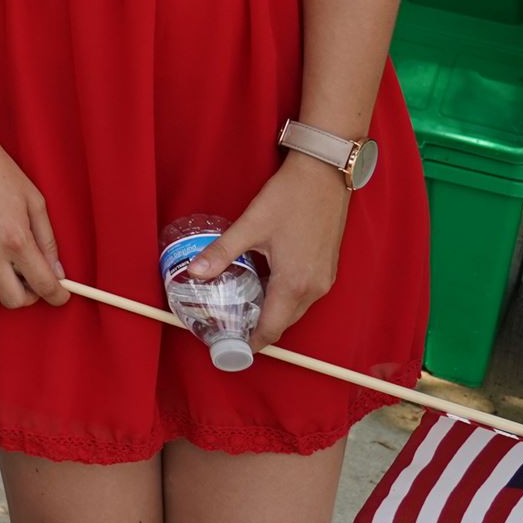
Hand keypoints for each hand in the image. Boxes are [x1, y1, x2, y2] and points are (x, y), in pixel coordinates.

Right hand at [0, 117, 67, 308]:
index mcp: (16, 238)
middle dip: (28, 296)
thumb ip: (47, 240)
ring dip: (2, 286)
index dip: (57, 295)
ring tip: (7, 267)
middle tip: (32, 281)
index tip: (59, 295)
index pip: (43, 284)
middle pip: (13, 300)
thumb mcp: (34, 201)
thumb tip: (56, 270)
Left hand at [186, 155, 349, 349]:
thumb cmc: (288, 199)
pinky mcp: (328, 269)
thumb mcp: (250, 226)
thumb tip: (194, 273)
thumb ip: (221, 253)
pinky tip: (264, 285)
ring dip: (273, 313)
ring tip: (243, 308)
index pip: (272, 328)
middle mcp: (314, 289)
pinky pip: (305, 295)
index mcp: (294, 284)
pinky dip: (285, 299)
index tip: (231, 347)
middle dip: (259, 329)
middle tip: (230, 326)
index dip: (252, 342)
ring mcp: (325, 280)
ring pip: (296, 310)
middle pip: (284, 322)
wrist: (324, 175)